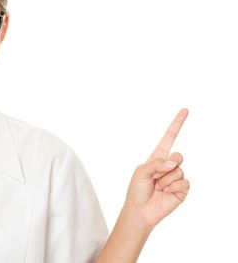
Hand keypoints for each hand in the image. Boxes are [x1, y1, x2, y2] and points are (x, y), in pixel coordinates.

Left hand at [124, 109, 189, 230]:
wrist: (140, 210)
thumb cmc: (137, 189)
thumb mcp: (141, 171)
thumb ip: (156, 163)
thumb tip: (174, 163)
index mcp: (157, 157)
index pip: (169, 137)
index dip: (177, 124)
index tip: (185, 110)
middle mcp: (168, 165)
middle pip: (178, 155)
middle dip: (167, 165)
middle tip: (156, 176)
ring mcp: (176, 177)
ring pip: (179, 170)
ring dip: (166, 180)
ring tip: (158, 187)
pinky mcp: (182, 189)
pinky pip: (184, 183)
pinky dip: (173, 188)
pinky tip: (165, 193)